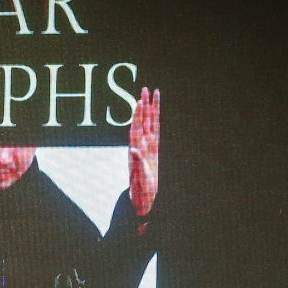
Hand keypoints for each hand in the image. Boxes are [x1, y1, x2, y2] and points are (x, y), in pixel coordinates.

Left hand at [128, 87, 158, 215]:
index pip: (139, 126)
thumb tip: (133, 149)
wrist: (142, 199)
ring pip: (149, 124)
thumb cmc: (140, 190)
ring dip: (148, 110)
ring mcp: (147, 148)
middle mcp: (142, 146)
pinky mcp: (152, 152)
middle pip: (144, 121)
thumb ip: (137, 164)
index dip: (141, 113)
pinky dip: (153, 121)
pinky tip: (152, 113)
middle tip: (145, 88)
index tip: (141, 99)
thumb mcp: (139, 178)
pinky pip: (153, 133)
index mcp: (139, 150)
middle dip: (144, 105)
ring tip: (149, 95)